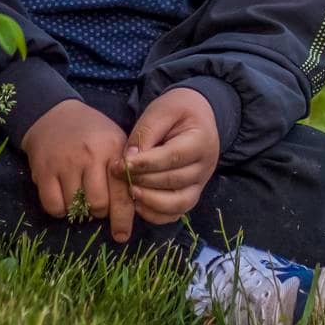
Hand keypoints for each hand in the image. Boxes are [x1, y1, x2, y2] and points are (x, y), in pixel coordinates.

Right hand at [20, 100, 135, 243]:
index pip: (122, 191)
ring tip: (80, 196)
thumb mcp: (116, 141)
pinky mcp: (44, 171)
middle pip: (99, 204)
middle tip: (97, 204)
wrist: (54, 115)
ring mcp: (65, 163)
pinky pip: (54, 206)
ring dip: (79, 210)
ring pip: (76, 208)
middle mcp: (90, 155)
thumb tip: (138, 205)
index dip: (123, 218)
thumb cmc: (92, 134)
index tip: (122, 236)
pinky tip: (63, 197)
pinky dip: (60, 209)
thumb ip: (127, 170)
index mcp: (113, 149)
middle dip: (100, 212)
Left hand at [113, 87, 219, 224]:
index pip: (172, 157)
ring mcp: (201, 183)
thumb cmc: (177, 109)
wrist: (197, 114)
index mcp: (201, 140)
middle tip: (118, 175)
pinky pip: (177, 212)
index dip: (145, 164)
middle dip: (143, 181)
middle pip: (174, 181)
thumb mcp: (161, 110)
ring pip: (179, 203)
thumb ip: (145, 133)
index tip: (121, 164)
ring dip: (150, 201)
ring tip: (129, 192)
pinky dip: (157, 214)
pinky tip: (138, 203)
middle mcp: (205, 165)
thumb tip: (128, 161)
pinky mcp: (192, 193)